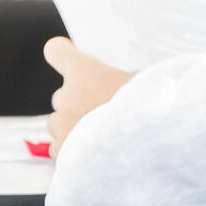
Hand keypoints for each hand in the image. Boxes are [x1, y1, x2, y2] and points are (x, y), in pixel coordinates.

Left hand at [43, 37, 135, 155]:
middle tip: (102, 111)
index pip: (58, 52)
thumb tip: (134, 82)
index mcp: (85, 73)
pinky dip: (72, 151)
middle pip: (62, 95)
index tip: (65, 51)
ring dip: (71, 127)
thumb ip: (130, 80)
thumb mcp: (144, 83)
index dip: (62, 52)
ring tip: (99, 136)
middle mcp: (68, 97)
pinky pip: (59, 149)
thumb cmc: (147, 109)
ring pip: (58, 123)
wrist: (145, 144)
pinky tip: (93, 153)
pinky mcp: (63, 152)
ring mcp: (62, 125)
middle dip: (78, 102)